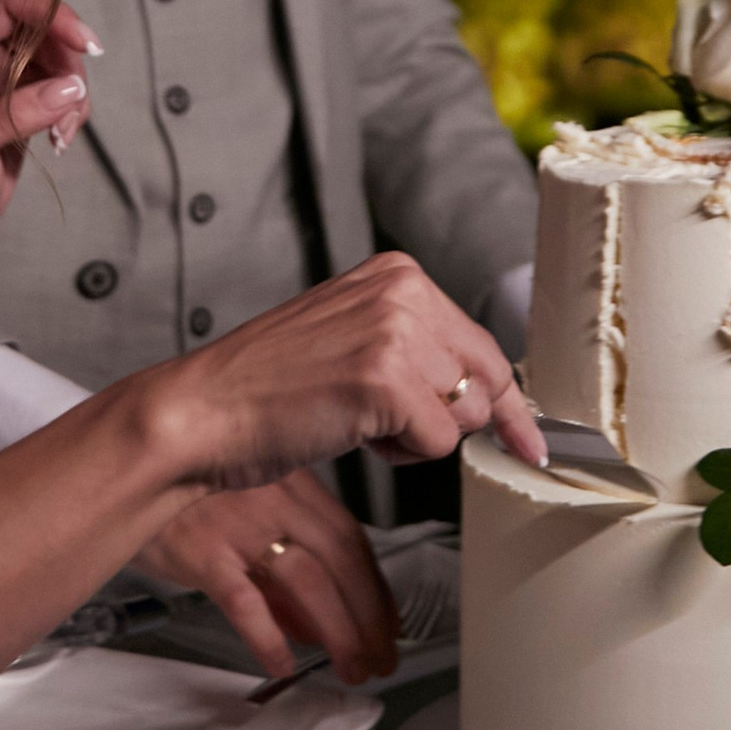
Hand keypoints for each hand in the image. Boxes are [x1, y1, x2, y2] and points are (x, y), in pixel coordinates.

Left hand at [0, 0, 94, 288]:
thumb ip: (13, 117)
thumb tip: (70, 87)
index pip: (9, 2)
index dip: (50, 12)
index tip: (84, 46)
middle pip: (44, 25)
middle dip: (68, 63)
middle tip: (69, 110)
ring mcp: (7, 73)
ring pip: (61, 56)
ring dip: (73, 94)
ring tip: (58, 135)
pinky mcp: (27, 95)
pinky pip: (66, 84)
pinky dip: (73, 109)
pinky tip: (57, 139)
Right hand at [133, 467, 396, 686]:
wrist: (126, 459)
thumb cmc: (183, 483)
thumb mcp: (245, 502)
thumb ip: (281, 558)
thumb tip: (311, 620)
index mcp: (291, 483)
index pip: (351, 539)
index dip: (376, 587)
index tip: (389, 621)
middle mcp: (273, 501)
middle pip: (340, 564)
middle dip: (369, 618)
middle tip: (381, 657)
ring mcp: (239, 526)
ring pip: (308, 584)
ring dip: (339, 632)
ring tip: (351, 667)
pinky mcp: (203, 552)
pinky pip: (245, 602)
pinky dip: (269, 637)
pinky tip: (282, 663)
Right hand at [149, 251, 544, 507]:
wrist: (202, 412)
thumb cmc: (264, 389)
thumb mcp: (348, 339)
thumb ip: (413, 347)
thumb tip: (484, 393)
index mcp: (395, 274)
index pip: (480, 341)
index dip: (503, 399)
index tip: (528, 437)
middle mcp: (403, 292)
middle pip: (485, 377)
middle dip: (458, 420)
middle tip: (399, 432)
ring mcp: (396, 333)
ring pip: (465, 413)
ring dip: (419, 436)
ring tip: (356, 420)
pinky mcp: (387, 380)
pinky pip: (437, 443)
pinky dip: (400, 454)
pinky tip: (351, 432)